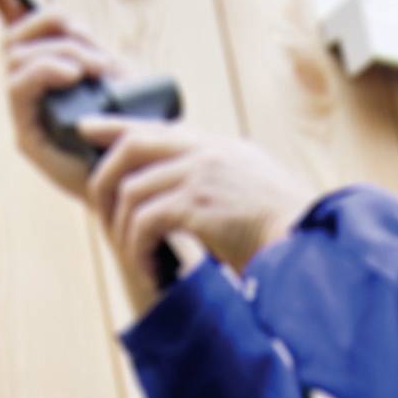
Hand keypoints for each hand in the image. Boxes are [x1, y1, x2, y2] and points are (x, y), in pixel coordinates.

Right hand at [0, 0, 133, 196]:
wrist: (142, 186)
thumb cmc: (135, 134)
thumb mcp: (124, 82)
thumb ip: (103, 57)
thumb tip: (89, 38)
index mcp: (49, 74)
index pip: (17, 28)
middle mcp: (29, 92)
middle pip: (17, 36)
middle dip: (57, 29)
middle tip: (98, 54)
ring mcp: (25, 114)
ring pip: (17, 57)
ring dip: (60, 52)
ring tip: (95, 71)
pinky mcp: (26, 136)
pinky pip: (19, 86)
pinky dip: (47, 70)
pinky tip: (74, 76)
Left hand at [82, 118, 312, 304]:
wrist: (311, 250)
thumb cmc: (285, 238)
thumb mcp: (249, 197)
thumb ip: (215, 188)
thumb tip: (180, 208)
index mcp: (220, 148)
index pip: (156, 126)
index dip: (115, 125)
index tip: (87, 129)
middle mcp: (208, 152)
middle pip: (132, 146)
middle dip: (105, 181)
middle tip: (101, 216)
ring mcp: (203, 174)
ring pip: (132, 191)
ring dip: (126, 232)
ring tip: (139, 261)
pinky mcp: (199, 203)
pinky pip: (145, 221)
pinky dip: (140, 250)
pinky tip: (153, 271)